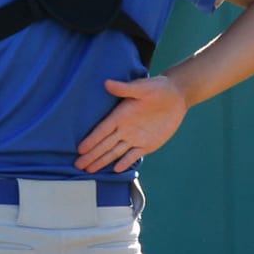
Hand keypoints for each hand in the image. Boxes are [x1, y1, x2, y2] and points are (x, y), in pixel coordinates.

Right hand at [75, 75, 189, 172]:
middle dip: (91, 155)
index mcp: (120, 115)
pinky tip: (115, 170)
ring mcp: (135, 138)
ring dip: (102, 161)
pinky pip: (133, 155)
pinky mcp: (147, 144)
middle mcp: (124, 129)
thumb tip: (107, 83)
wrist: (175, 96)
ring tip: (89, 170)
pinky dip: (125, 162)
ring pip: (115, 152)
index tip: (80, 149)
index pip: (102, 131)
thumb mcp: (143, 88)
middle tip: (78, 165)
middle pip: (104, 145)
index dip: (91, 140)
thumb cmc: (158, 88)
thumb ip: (125, 88)